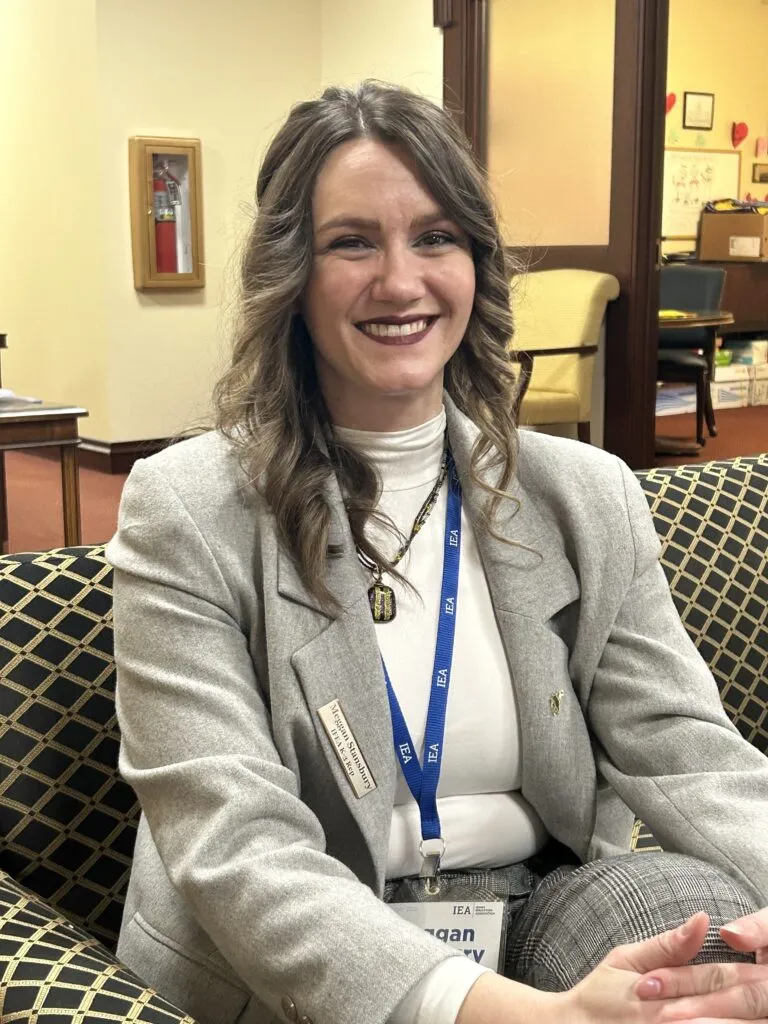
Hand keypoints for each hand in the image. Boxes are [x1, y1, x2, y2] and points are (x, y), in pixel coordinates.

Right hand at [456, 912, 767, 1022]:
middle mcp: (670, 1019)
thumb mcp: (625, 959)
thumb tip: (701, 919)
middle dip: (754, 1001)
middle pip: (724, 1010)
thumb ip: (667, 945)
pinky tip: (743, 1023)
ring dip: (745, 1019)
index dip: (746, 974)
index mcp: (661, 990)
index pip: (714, 979)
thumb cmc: (600, 996)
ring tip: (764, 1010)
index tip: (767, 965)